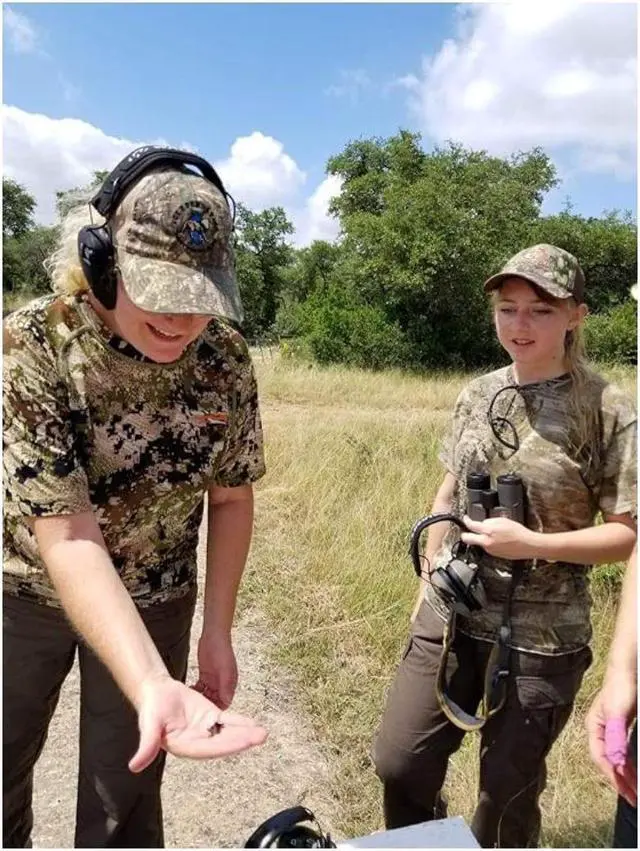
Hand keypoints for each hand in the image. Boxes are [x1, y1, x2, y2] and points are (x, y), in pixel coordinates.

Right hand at [129, 675, 266, 773]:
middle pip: (223, 742)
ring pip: (228, 733)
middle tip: (260, 736)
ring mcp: (205, 731)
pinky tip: (254, 724)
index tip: (243, 742)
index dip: (226, 745)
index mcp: (185, 747)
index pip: (209, 748)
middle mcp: (198, 742)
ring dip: (245, 733)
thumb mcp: (149, 725)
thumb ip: (146, 746)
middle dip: (242, 740)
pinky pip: (227, 721)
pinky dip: (240, 722)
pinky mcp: (210, 718)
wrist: (155, 691)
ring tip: (263, 733)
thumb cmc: (151, 709)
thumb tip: (134, 767)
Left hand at [194, 629, 237, 709]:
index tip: (205, 714)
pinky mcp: (205, 676)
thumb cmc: (223, 650)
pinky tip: (187, 692)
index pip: (223, 704)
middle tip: (193, 711)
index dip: (215, 711)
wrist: (214, 635)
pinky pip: (200, 688)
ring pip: (205, 696)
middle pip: (213, 702)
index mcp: (229, 685)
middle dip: (205, 706)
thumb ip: (226, 685)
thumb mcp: (226, 669)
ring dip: (199, 700)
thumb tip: (227, 701)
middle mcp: (221, 685)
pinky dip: (194, 691)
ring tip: (189, 703)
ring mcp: (213, 680)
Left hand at [461, 515, 537, 559]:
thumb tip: (483, 523)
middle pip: (467, 539)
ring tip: (492, 534)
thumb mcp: (503, 520)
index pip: (471, 526)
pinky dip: (488, 542)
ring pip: (478, 542)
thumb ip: (490, 521)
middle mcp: (486, 542)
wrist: (527, 545)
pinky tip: (497, 540)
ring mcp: (489, 549)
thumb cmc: (518, 533)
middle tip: (466, 530)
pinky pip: (486, 546)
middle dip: (465, 534)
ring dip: (480, 538)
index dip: (466, 521)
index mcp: (488, 531)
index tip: (465, 519)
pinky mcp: (493, 554)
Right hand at [585, 685, 636, 806]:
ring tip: (635, 789)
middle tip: (634, 798)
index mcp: (594, 728)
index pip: (602, 759)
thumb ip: (616, 737)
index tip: (628, 792)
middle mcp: (599, 731)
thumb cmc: (620, 689)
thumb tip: (616, 761)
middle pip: (608, 761)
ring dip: (625, 774)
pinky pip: (622, 751)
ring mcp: (609, 730)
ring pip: (616, 757)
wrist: (627, 671)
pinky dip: (629, 763)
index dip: (614, 777)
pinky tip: (634, 769)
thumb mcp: (618, 714)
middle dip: (621, 780)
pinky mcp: (620, 727)